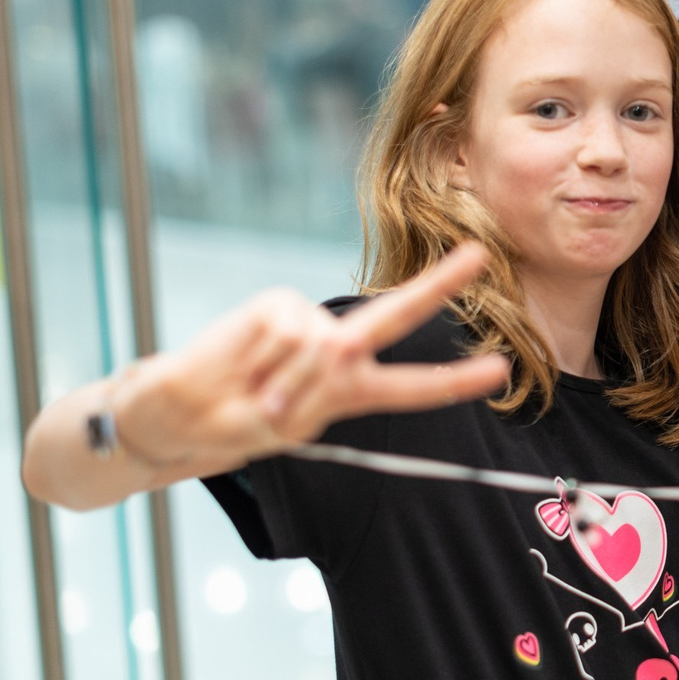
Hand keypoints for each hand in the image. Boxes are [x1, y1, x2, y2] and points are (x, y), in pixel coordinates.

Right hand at [113, 243, 511, 474]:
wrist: (177, 412)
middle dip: (437, 285)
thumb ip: (314, 392)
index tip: (502, 370)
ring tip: (256, 395)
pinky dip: (264, 360)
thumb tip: (323, 346)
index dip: (456, 381)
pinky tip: (244, 367)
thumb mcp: (285, 425)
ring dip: (285, 383)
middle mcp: (339, 349)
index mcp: (351, 389)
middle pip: (395, 316)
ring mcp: (308, 323)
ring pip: (320, 347)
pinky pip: (286, 332)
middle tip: (478, 254)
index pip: (414, 387)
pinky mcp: (276, 304)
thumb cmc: (237, 421)